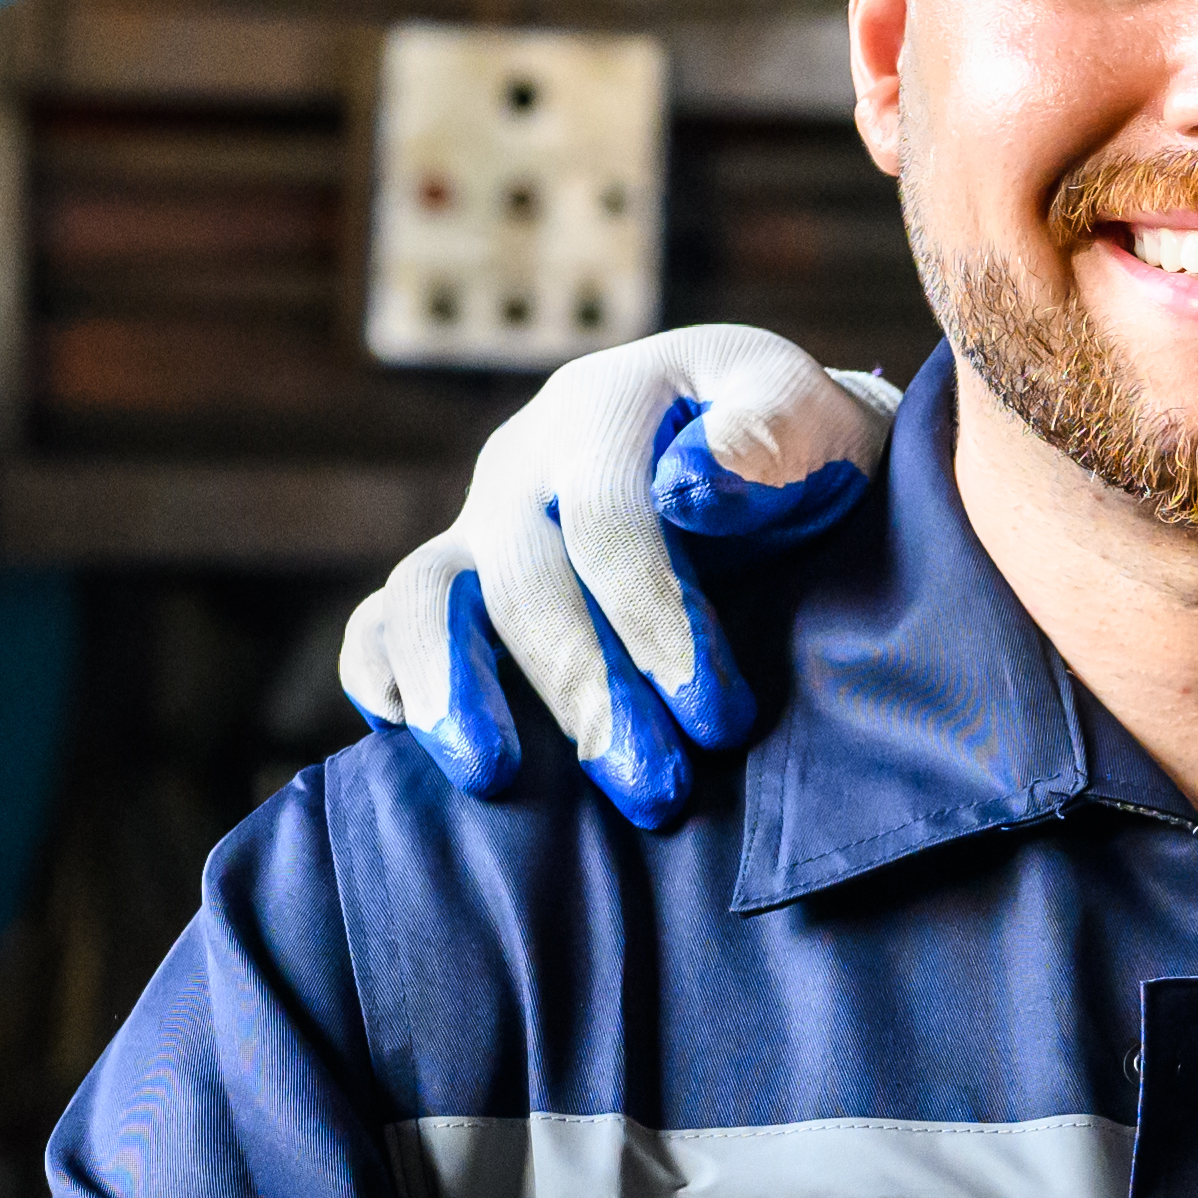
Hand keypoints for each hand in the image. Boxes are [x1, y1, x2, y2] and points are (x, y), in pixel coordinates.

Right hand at [338, 323, 906, 821]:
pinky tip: (400, 733)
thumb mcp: (819, 420)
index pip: (608, 518)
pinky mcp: (456, 578)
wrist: (774, 461)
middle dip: (586, 690)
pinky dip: (378, 670)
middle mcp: (526, 458)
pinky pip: (385, 616)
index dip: (657, 621)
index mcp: (609, 405)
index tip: (719, 719)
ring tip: (491, 775)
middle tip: (653, 791)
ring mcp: (480, 519)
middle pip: (523, 578)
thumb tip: (694, 482)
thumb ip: (773, 434)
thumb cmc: (806, 453)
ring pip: (424, 593)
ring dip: (452, 687)